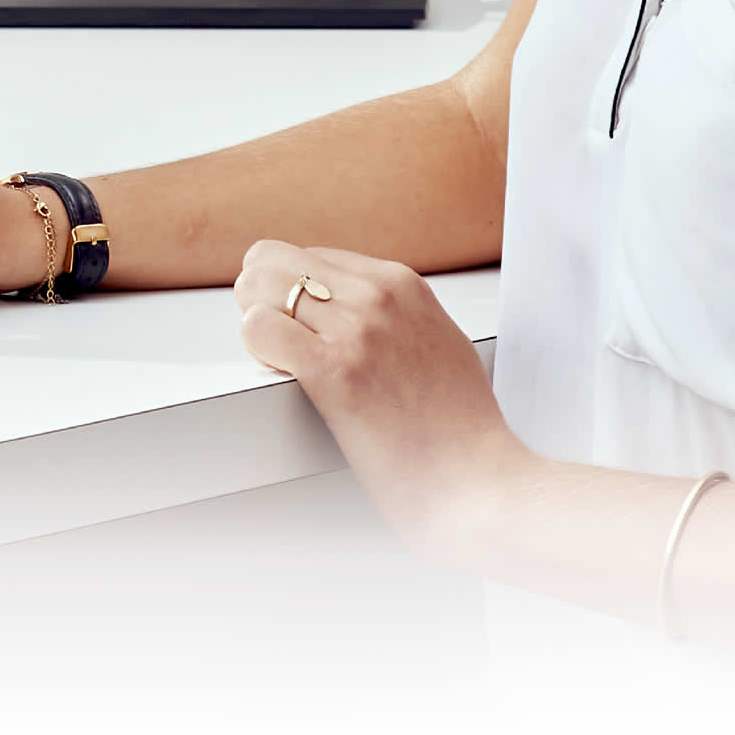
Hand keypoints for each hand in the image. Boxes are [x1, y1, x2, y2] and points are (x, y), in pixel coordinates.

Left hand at [232, 241, 528, 560]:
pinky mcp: (334, 371)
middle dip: (260, 298)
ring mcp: (358, 330)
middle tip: (275, 340)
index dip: (292, 293)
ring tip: (280, 361)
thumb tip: (351, 309)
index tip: (301, 328)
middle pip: (273, 260)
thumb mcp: (439, 342)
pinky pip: (258, 328)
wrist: (478, 478)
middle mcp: (379, 297)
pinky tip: (281, 374)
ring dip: (256, 325)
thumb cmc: (459, 427)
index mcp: (403, 285)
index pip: (310, 256)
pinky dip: (256, 350)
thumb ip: (398, 316)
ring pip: (258, 287)